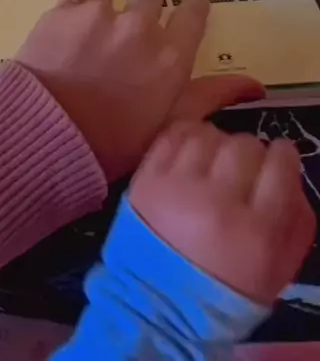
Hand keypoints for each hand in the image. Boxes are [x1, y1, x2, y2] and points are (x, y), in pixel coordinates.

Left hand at [14, 0, 262, 180]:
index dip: (196, 2)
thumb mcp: (169, 126)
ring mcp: (98, 14)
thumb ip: (209, 98)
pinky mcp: (61, 13)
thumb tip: (255, 84)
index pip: (193, 16)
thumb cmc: (113, 142)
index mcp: (170, 56)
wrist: (47, 133)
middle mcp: (138, 26)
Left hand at [130, 121, 315, 304]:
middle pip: (244, 146)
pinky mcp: (146, 181)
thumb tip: (292, 175)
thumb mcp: (279, 271)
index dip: (283, 156)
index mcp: (256, 231)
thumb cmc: (226, 291)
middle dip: (251, 152)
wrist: (159, 309)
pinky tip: (194, 150)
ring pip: (208, 136)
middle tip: (244, 168)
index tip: (279, 159)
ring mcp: (177, 189)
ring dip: (218, 143)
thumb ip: (297, 221)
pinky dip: (188, 136)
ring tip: (215, 160)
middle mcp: (217, 203)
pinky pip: (173, 136)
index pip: (280, 165)